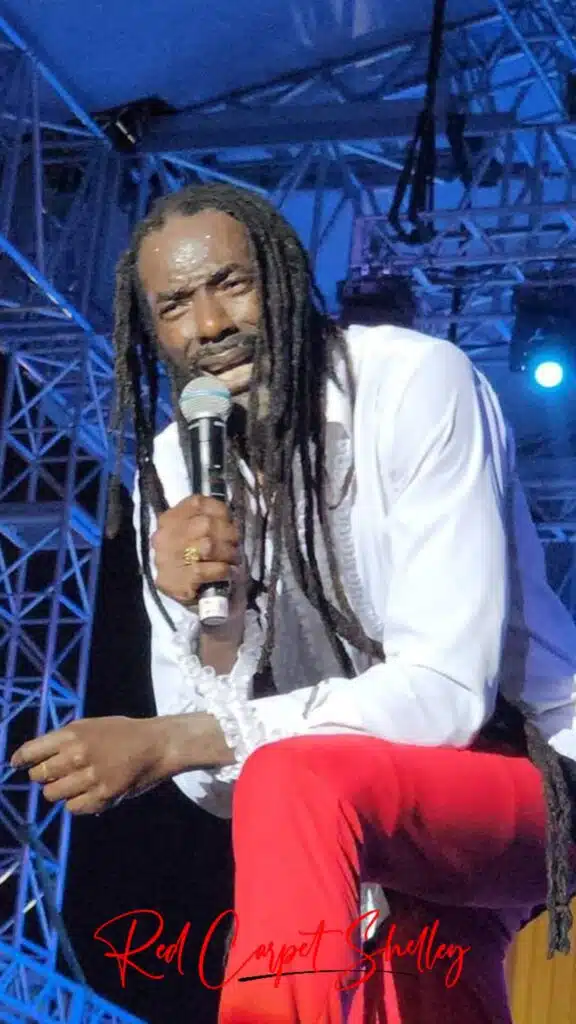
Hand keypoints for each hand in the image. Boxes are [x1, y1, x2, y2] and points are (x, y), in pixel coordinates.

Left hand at [10, 716, 167, 814]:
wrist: (158, 744)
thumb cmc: (123, 733)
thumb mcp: (91, 726)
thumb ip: (64, 740)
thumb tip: (33, 758)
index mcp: (73, 733)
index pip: (32, 751)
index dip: (20, 759)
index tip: (16, 764)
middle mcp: (78, 754)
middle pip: (38, 776)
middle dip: (43, 777)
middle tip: (56, 774)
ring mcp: (90, 777)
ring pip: (52, 795)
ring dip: (60, 791)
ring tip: (75, 784)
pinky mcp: (103, 796)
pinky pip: (73, 808)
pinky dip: (77, 803)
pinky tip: (89, 793)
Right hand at [152, 495, 244, 616]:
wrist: (196, 603)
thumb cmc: (200, 563)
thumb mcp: (197, 535)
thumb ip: (206, 520)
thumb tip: (228, 516)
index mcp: (169, 520)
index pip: (197, 502)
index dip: (220, 511)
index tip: (230, 522)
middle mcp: (164, 537)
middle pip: (205, 524)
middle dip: (228, 534)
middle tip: (235, 545)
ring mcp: (167, 560)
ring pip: (207, 546)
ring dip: (228, 553)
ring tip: (233, 560)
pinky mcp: (175, 582)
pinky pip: (205, 570)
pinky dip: (223, 571)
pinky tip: (229, 573)